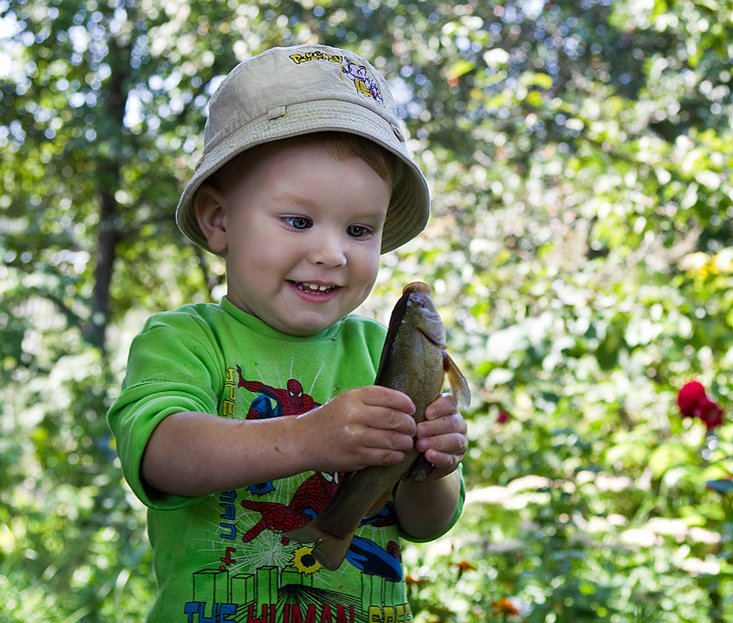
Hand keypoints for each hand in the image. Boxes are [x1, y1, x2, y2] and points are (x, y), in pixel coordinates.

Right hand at [298, 386, 416, 472]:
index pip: (389, 396)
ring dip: (406, 442)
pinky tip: (397, 454)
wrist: (302, 441)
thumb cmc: (328, 419)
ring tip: (407, 442)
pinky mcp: (354, 457)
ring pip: (393, 440)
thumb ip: (371, 400)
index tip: (412, 409)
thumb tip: (403, 405)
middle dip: (409, 425)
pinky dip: (396, 456)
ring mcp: (354, 437)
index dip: (406, 403)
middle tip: (413, 428)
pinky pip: (384, 456)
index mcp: (353, 397)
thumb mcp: (346, 400)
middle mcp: (354, 415)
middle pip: (394, 418)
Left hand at [414, 393, 467, 479]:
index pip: (450, 403)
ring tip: (420, 445)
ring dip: (437, 442)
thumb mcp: (417, 418)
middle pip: (452, 423)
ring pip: (455, 441)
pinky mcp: (455, 461)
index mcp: (449, 410)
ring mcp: (460, 443)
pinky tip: (429, 455)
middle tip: (419, 431)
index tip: (427, 413)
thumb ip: (416, 410)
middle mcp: (458, 425)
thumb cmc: (417, 430)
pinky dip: (440, 457)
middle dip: (434, 427)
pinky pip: (451, 459)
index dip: (440, 407)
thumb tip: (403, 403)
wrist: (418, 458)